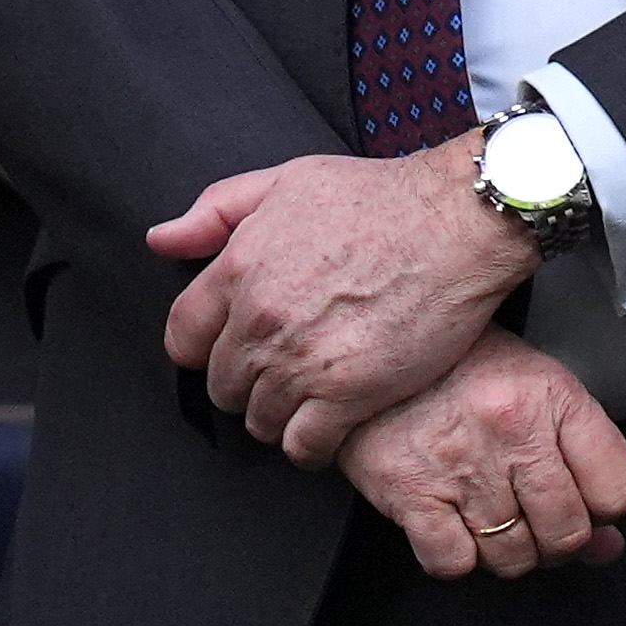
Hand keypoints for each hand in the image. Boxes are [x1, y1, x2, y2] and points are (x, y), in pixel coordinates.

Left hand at [151, 135, 533, 464]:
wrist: (463, 218)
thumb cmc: (386, 195)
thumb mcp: (291, 180)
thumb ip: (218, 210)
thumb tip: (162, 240)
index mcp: (238, 270)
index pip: (184, 339)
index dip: (207, 348)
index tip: (234, 349)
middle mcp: (261, 320)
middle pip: (224, 385)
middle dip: (249, 382)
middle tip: (285, 371)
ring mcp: (302, 361)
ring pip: (260, 420)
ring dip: (281, 414)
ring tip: (311, 398)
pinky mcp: (348, 394)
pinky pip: (304, 445)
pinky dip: (311, 444)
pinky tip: (331, 426)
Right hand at [337, 329, 625, 581]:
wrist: (377, 351)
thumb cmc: (465, 368)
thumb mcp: (540, 387)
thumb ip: (584, 460)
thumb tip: (608, 545)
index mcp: (555, 399)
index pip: (618, 487)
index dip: (608, 508)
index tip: (591, 504)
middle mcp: (513, 433)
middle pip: (568, 532)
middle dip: (561, 542)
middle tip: (542, 524)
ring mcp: (461, 466)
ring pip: (513, 556)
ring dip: (510, 553)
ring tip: (498, 523)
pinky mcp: (410, 493)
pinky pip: (453, 563)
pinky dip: (459, 559)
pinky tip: (457, 530)